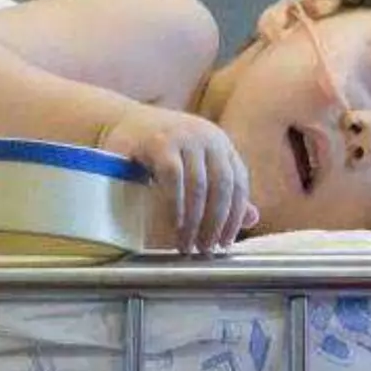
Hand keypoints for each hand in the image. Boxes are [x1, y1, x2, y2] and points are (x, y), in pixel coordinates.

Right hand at [98, 103, 256, 254]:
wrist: (117, 122)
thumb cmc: (157, 150)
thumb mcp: (194, 167)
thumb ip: (222, 191)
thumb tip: (254, 218)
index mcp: (221, 144)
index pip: (238, 183)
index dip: (235, 215)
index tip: (225, 242)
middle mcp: (208, 137)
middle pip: (222, 187)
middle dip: (216, 222)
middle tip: (205, 248)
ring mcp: (184, 137)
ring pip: (199, 185)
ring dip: (196, 220)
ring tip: (187, 243)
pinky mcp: (159, 142)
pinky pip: (173, 178)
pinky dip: (176, 204)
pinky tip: (176, 224)